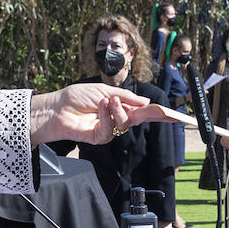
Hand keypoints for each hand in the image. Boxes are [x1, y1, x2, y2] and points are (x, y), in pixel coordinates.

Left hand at [30, 84, 152, 144]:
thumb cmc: (75, 97)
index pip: (141, 110)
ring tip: (108, 100)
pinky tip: (100, 107)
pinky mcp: (99, 137)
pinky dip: (106, 116)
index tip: (172, 114)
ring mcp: (108, 128)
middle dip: (150, 115)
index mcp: (118, 105)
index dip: (156, 112)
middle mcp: (115, 117)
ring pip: (126, 123)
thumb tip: (146, 101)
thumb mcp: (103, 90)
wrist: (56, 108)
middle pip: (139, 118)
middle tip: (160, 111)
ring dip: (119, 110)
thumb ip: (125, 97)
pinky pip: (111, 130)